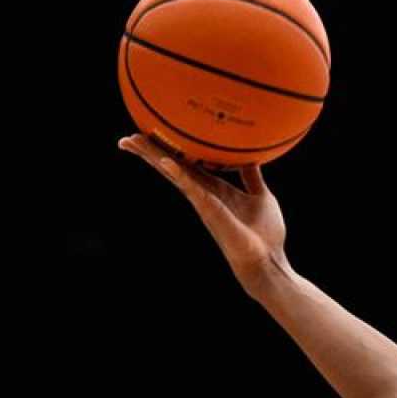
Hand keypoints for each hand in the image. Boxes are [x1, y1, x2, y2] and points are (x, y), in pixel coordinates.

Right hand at [118, 134, 287, 293]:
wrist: (269, 260)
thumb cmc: (266, 235)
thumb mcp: (260, 196)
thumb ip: (252, 178)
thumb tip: (253, 157)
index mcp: (214, 189)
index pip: (187, 165)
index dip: (170, 151)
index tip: (151, 137)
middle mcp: (204, 195)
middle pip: (172, 168)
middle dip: (150, 154)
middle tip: (127, 138)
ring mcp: (204, 203)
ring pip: (174, 175)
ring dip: (153, 158)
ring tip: (132, 143)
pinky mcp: (210, 211)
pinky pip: (192, 190)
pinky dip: (179, 175)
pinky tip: (165, 161)